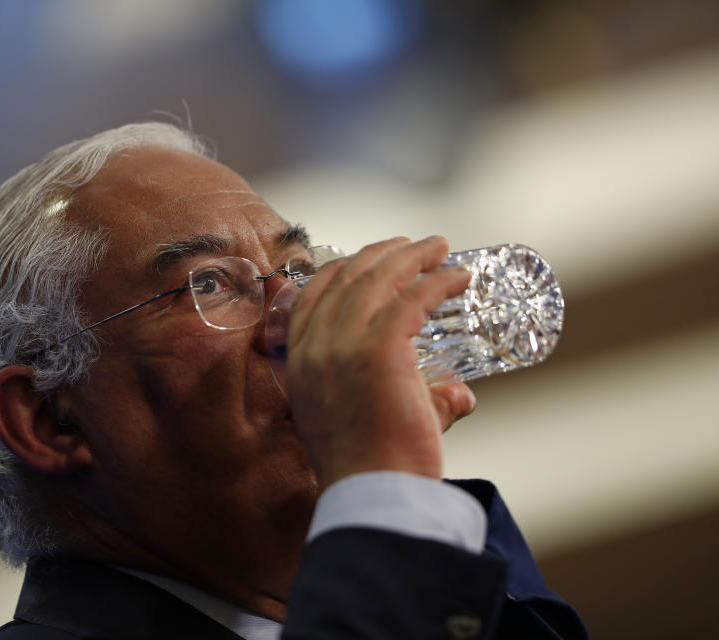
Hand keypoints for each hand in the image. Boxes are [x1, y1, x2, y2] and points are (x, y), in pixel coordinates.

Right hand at [285, 236, 474, 489]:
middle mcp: (314, 347)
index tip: (371, 258)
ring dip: (412, 257)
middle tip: (412, 246)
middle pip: (346, 278)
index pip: (312, 295)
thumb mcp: (367, 422)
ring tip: (439, 248)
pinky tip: (460, 277)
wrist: (372, 495)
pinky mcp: (379, 349)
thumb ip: (414, 399)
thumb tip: (459, 395)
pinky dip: (439, 282)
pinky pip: (412, 298)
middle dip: (381, 254)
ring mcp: (343, 346)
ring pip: (378, 280)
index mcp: (299, 362)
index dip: (343, 268)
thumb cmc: (371, 469)